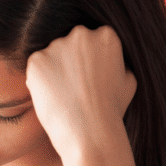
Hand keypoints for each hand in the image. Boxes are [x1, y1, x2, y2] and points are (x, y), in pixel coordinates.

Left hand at [25, 25, 136, 159]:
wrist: (89, 132)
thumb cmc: (111, 111)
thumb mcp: (128, 80)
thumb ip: (119, 62)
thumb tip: (112, 59)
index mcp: (106, 35)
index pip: (92, 40)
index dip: (89, 62)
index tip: (89, 79)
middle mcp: (81, 34)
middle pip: (70, 44)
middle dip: (70, 62)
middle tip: (74, 89)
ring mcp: (57, 45)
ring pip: (52, 56)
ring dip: (54, 71)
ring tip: (63, 96)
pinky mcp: (36, 60)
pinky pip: (36, 67)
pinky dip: (39, 81)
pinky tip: (51, 97)